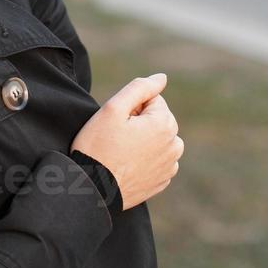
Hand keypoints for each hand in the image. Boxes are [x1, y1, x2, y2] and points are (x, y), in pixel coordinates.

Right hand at [71, 73, 183, 210]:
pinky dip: (145, 159)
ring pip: (158, 139)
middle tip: (116, 138)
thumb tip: (162, 78)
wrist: (92, 188)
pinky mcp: (162, 181)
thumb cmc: (99, 147)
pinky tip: (127, 165)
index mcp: (165, 124)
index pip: (151, 100)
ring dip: (144, 140)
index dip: (130, 107)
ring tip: (121, 152)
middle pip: (157, 119)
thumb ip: (140, 88)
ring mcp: (170, 166)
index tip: (117, 123)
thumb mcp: (113, 109)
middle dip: (139, 122)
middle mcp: (174, 145)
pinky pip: (157, 160)